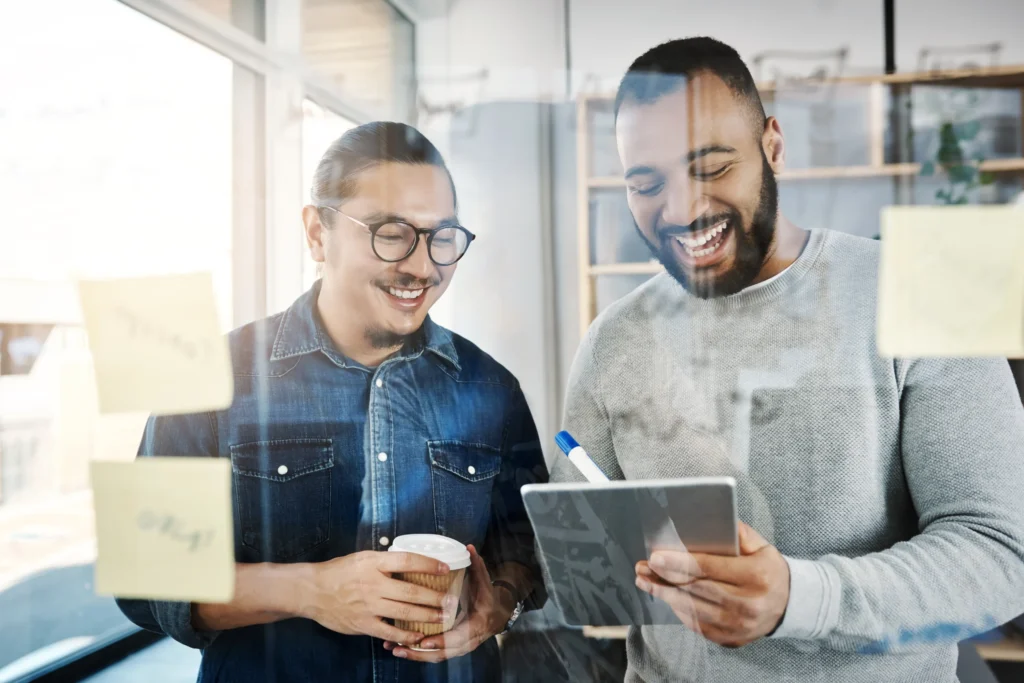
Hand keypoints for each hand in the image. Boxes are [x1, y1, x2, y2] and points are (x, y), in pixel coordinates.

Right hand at [300, 550, 456, 645]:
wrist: (312, 590)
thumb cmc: (339, 572)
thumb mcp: (362, 558)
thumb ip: (385, 562)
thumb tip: (410, 563)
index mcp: (373, 563)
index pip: (407, 560)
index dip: (428, 564)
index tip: (445, 568)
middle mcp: (373, 583)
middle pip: (411, 590)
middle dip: (435, 596)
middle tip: (451, 600)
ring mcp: (368, 605)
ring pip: (404, 611)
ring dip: (426, 615)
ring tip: (442, 617)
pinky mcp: (363, 623)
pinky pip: (389, 631)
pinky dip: (405, 634)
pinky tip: (418, 635)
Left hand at [384, 544, 515, 661]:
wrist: (496, 614)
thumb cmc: (486, 596)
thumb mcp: (484, 581)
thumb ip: (476, 565)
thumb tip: (469, 547)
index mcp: (477, 624)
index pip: (459, 638)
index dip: (441, 641)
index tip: (424, 640)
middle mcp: (468, 640)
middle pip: (444, 653)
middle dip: (421, 653)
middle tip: (401, 647)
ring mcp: (459, 647)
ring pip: (436, 657)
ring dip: (415, 655)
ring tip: (395, 650)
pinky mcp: (450, 648)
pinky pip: (433, 655)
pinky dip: (417, 654)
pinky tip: (399, 649)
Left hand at [634, 522, 789, 647]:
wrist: (790, 605)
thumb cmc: (767, 569)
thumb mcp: (759, 545)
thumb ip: (734, 533)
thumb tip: (701, 523)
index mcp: (755, 577)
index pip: (709, 568)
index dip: (678, 562)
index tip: (655, 557)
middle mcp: (747, 605)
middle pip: (696, 590)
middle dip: (664, 578)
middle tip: (643, 567)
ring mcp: (738, 626)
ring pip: (692, 609)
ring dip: (664, 594)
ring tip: (646, 581)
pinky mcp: (730, 639)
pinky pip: (696, 624)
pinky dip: (678, 609)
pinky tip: (666, 595)